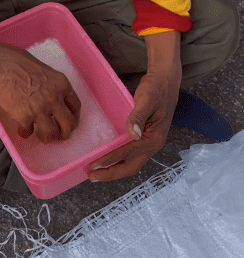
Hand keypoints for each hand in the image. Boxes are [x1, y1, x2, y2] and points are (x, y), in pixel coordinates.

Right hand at [0, 39, 81, 143]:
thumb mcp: (44, 70)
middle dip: (64, 133)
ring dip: (46, 137)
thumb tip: (53, 97)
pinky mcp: (24, 117)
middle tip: (58, 135)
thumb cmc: (16, 61)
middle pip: (69, 125)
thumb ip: (52, 85)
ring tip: (39, 135)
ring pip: (51, 134)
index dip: (73, 117)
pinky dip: (25, 132)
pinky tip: (21, 128)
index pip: (76, 106)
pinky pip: (28, 132)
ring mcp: (40, 109)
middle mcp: (55, 98)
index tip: (69, 122)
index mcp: (62, 84)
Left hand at [88, 66, 181, 182]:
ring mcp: (148, 143)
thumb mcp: (147, 99)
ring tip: (96, 172)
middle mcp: (152, 145)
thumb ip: (138, 116)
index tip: (95, 165)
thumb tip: (133, 134)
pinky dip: (117, 160)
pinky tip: (107, 159)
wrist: (165, 81)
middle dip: (111, 173)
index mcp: (154, 139)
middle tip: (91, 175)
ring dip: (113, 169)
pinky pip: (130, 154)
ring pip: (130, 163)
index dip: (110, 160)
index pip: (128, 153)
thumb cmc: (156, 89)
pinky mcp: (144, 138)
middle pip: (130, 167)